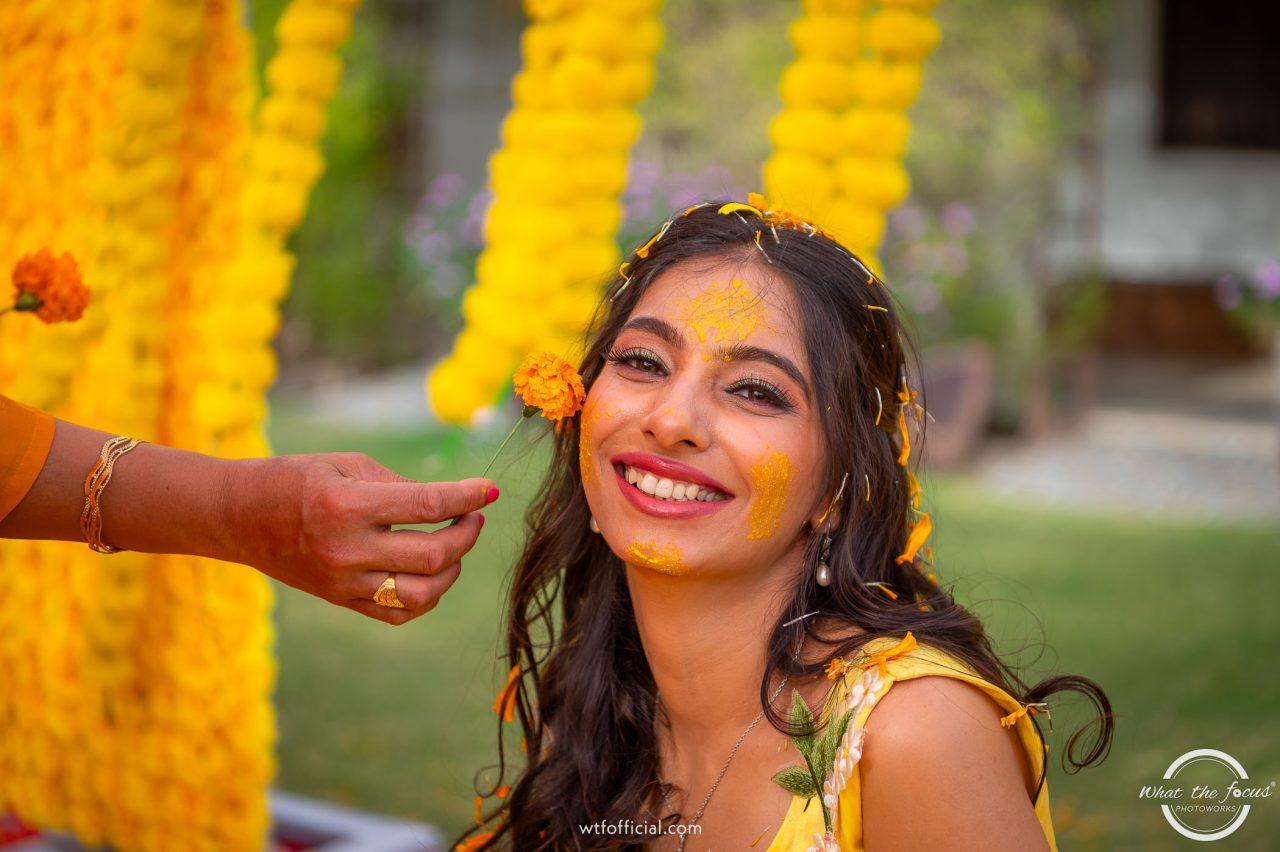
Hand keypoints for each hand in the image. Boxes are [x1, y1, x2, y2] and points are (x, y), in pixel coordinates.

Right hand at [226, 452, 497, 623]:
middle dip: (467, 534)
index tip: (489, 489)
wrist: (239, 516)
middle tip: (473, 516)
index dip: (467, 497)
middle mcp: (347, 550)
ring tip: (453, 544)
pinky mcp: (341, 601)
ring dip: (452, 570)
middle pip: (433, 555)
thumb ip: (402, 484)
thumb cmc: (296, 479)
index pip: (427, 505)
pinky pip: (399, 613)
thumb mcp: (348, 465)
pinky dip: (426, 596)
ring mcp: (344, 583)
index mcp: (348, 506)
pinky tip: (430, 572)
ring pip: (423, 594)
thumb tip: (452, 502)